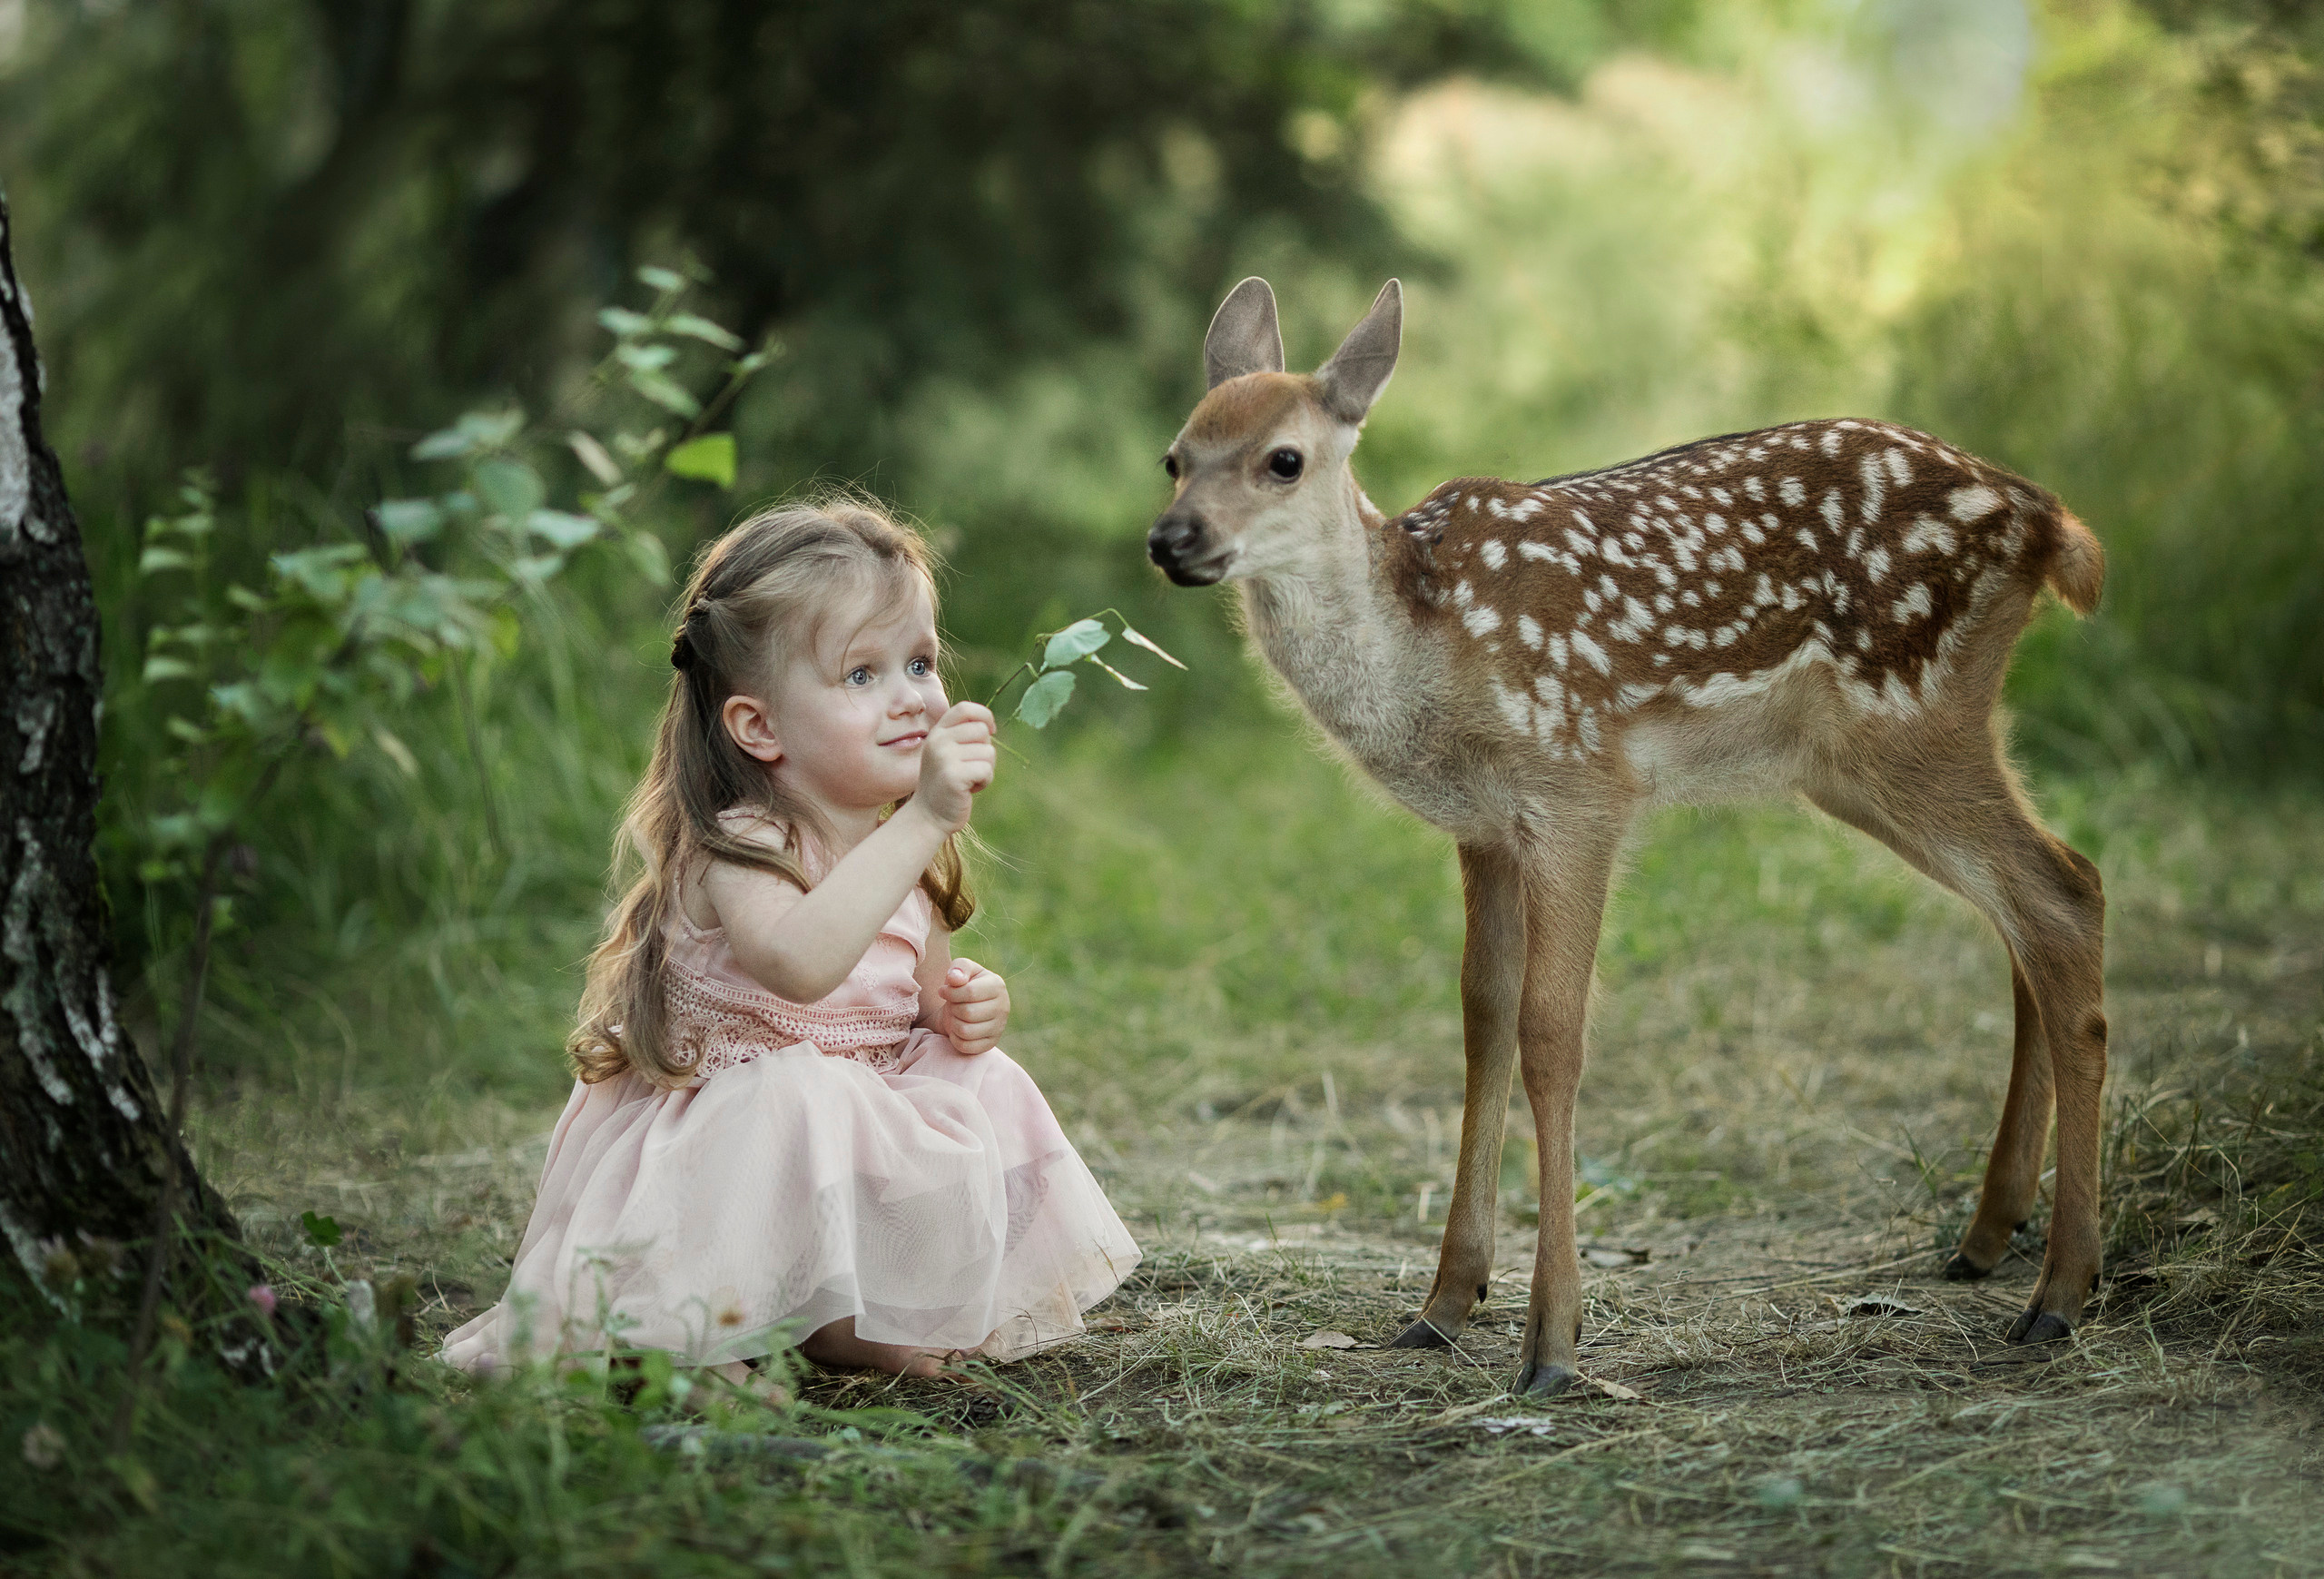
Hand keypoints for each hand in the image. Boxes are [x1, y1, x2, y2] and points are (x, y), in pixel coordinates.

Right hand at [911, 701, 995, 833]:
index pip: (965, 709)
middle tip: (971, 768)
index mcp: (937, 732)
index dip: (984, 715)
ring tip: (967, 780)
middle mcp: (938, 740)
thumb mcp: (947, 753)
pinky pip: (986, 769)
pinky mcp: (953, 775)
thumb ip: (962, 736)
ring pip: (988, 751)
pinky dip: (984, 781)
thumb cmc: (945, 784)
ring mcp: (944, 757)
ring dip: (986, 769)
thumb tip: (989, 724)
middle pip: (982, 730)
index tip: (990, 731)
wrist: (928, 816)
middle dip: (985, 750)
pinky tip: (969, 790)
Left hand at [939, 958, 1008, 1055]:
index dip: (950, 992)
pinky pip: (965, 1047)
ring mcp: (999, 1028)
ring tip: (955, 1016)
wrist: (968, 1006)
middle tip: (952, 1005)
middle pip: (967, 1013)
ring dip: (953, 1023)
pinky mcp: (990, 1044)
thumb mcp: (961, 969)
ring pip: (965, 1031)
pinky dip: (955, 1039)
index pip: (970, 992)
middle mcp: (1003, 1007)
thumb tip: (955, 979)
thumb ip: (959, 968)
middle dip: (952, 1009)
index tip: (943, 990)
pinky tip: (957, 1029)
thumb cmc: (964, 984)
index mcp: (997, 985)